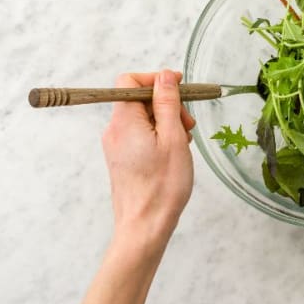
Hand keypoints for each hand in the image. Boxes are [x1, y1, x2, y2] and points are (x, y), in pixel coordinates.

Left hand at [101, 69, 195, 250]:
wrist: (145, 226)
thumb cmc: (162, 186)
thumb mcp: (173, 138)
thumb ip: (167, 103)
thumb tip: (164, 77)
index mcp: (124, 121)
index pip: (130, 81)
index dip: (156, 79)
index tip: (179, 87)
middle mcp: (114, 130)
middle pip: (138, 99)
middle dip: (166, 104)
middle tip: (188, 123)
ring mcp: (116, 145)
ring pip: (142, 118)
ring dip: (166, 121)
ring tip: (184, 142)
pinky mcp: (122, 158)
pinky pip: (140, 134)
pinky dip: (159, 136)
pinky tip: (174, 152)